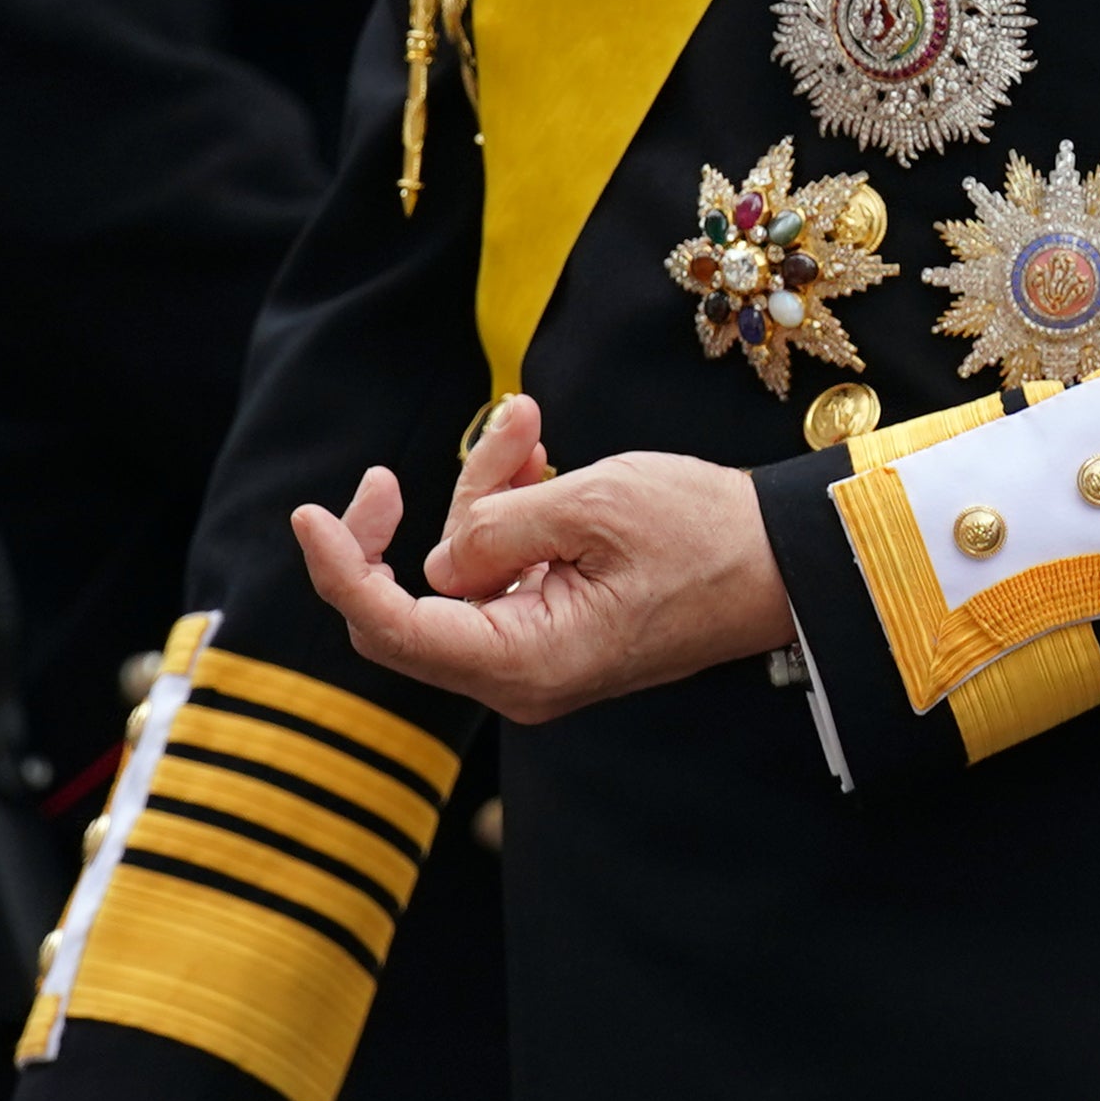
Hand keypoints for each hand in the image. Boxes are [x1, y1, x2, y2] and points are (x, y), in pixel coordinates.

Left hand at [291, 394, 791, 726]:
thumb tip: (438, 558)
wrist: (791, 564)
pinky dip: (512, 516)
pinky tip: (541, 459)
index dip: (338, 565)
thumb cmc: (708, 536)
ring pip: (461, 575)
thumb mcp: (595, 504)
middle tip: (417, 461)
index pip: (388, 624)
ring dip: (484, 496)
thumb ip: (495, 526)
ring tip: (528, 422)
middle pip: (411, 602)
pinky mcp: (558, 633)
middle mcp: (519, 678)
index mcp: (522, 662)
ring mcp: (537, 659)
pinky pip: (502, 574)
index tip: (309, 511)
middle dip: (420, 518)